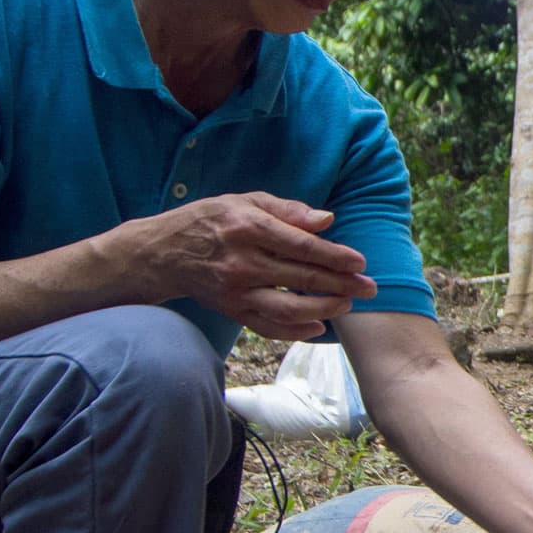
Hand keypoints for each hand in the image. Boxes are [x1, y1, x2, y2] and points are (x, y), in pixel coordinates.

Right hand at [127, 192, 378, 342]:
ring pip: (286, 308)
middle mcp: (241, 262)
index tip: (360, 261)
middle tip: (370, 288)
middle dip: (341, 285)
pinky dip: (295, 332)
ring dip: (322, 309)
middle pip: (300, 278)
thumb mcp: (245, 201)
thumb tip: (327, 220)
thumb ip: (288, 210)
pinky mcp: (230, 311)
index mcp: (247, 227)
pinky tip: (318, 327)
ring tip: (347, 306)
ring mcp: (235, 291)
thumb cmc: (211, 220)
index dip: (334, 255)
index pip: (301, 245)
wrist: (162, 253)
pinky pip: (267, 327)